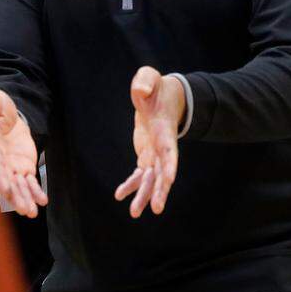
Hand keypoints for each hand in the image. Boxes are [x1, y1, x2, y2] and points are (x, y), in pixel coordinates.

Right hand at [0, 88, 46, 217]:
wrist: (7, 110)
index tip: (4, 187)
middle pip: (6, 180)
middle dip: (14, 195)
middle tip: (23, 209)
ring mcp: (10, 164)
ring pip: (18, 185)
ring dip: (24, 198)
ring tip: (31, 212)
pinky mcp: (23, 165)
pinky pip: (29, 181)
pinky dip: (35, 191)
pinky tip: (42, 201)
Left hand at [114, 67, 184, 217]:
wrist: (161, 97)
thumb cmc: (156, 87)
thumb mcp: (149, 78)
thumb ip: (145, 82)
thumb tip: (140, 92)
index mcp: (164, 129)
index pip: (169, 149)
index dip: (170, 164)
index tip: (170, 180)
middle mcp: (162, 145)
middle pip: (162, 172)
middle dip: (160, 190)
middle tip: (157, 208)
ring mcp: (154, 152)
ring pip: (151, 179)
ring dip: (144, 195)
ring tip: (135, 213)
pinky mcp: (146, 155)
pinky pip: (139, 174)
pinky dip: (131, 185)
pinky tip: (120, 196)